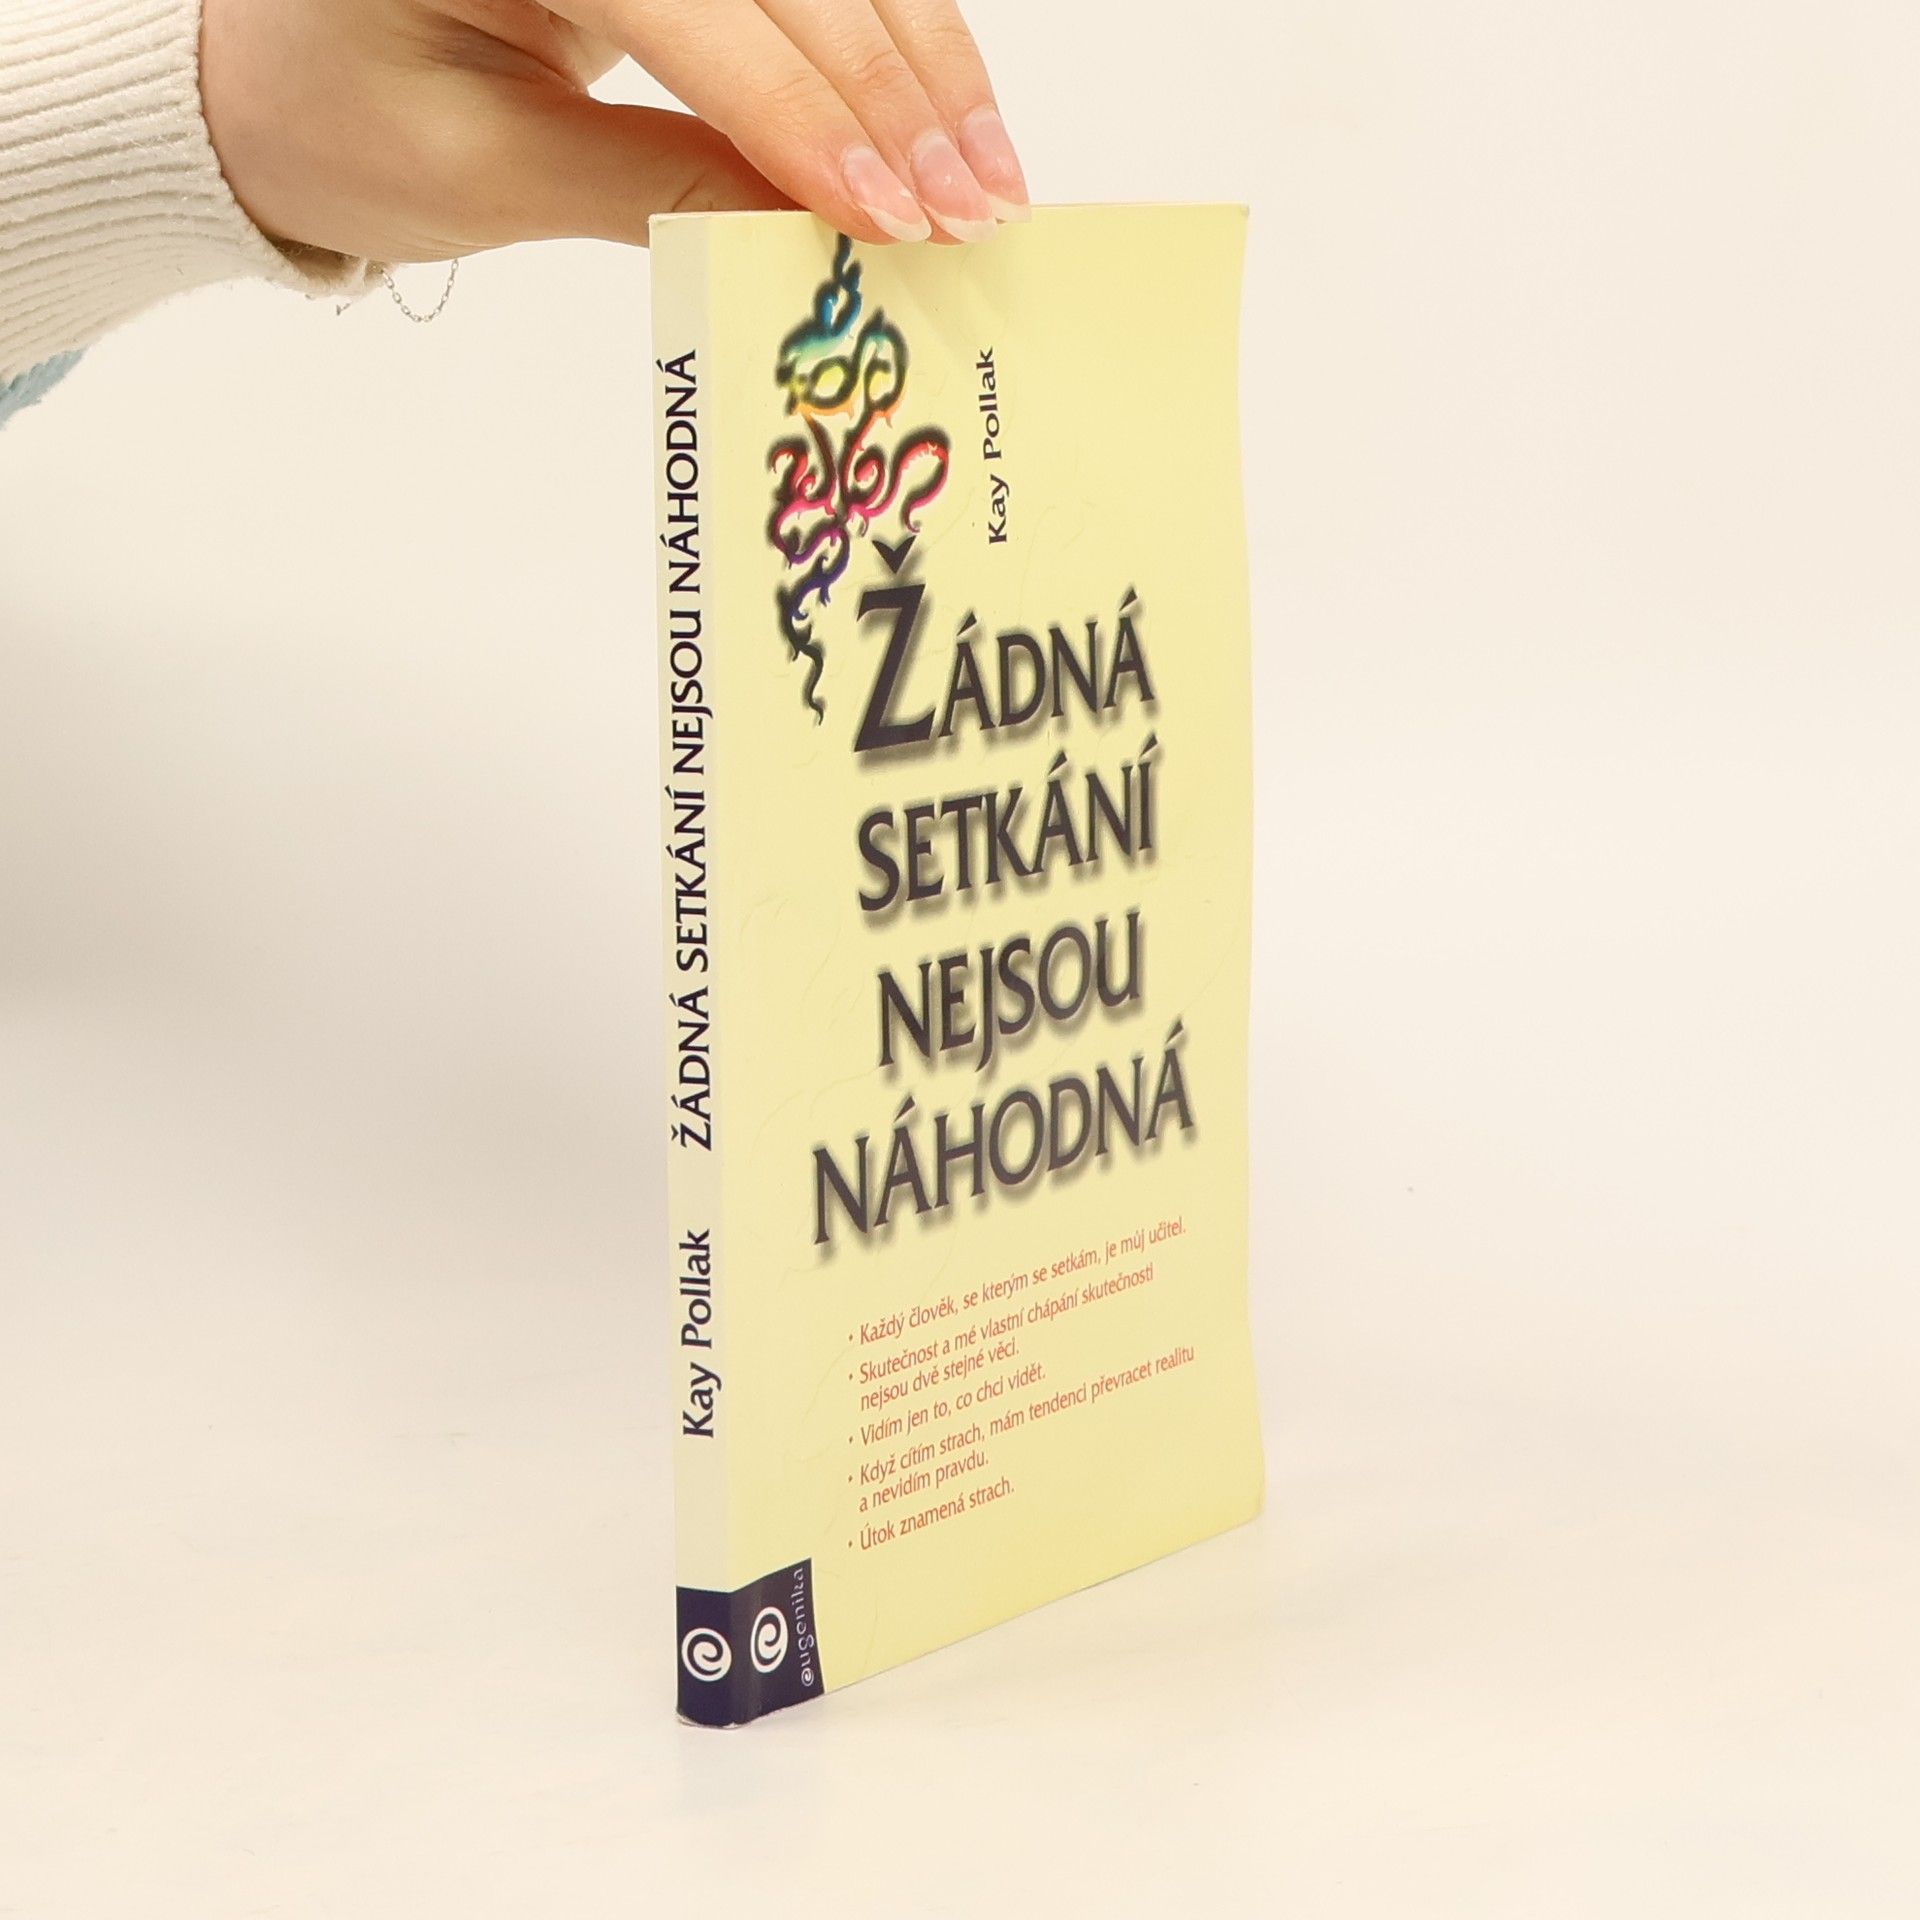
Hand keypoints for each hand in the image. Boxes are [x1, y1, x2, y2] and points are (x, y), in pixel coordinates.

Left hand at [199, 0, 1030, 262]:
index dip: (804, 114)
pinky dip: (887, 35)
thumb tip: (817, 224)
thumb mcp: (485, 173)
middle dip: (893, 86)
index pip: (692, 6)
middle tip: (975, 206)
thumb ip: (653, 187)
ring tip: (985, 173)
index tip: (894, 213)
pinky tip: (943, 109)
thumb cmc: (348, 122)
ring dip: (918, 58)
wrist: (284, 68)